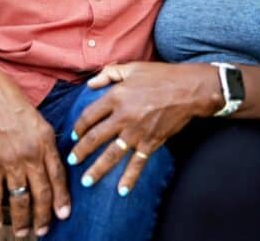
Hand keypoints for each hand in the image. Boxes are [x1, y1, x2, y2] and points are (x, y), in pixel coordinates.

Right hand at [0, 60, 69, 237]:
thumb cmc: (9, 100)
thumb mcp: (37, 118)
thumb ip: (44, 142)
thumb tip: (49, 163)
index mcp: (45, 141)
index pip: (58, 177)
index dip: (61, 199)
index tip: (63, 215)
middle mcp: (30, 154)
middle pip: (41, 193)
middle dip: (43, 216)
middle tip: (43, 231)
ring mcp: (8, 161)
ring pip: (19, 199)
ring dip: (22, 220)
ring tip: (23, 232)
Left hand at [69, 62, 220, 194]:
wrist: (188, 89)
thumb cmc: (161, 76)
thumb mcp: (132, 68)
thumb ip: (108, 74)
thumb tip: (90, 84)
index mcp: (116, 97)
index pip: (89, 115)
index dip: (79, 126)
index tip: (74, 134)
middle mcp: (123, 117)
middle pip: (96, 137)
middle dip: (81, 151)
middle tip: (72, 160)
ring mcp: (137, 132)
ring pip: (112, 154)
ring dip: (98, 169)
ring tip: (86, 181)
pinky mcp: (151, 142)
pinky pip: (138, 163)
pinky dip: (130, 178)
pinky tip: (122, 191)